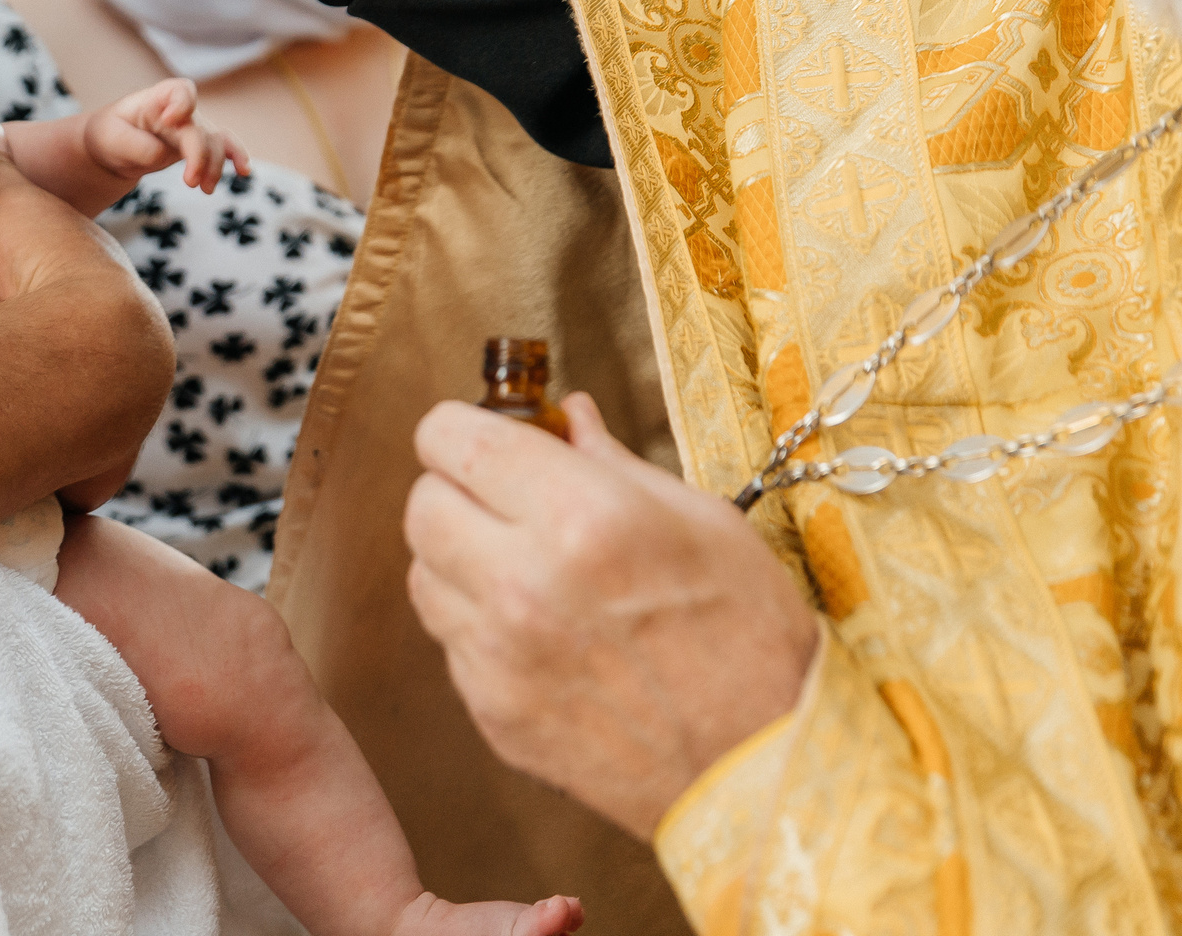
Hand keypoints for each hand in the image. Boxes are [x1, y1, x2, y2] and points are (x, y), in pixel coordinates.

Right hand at [0, 116, 174, 505]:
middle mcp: (133, 361)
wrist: (88, 353)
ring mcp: (124, 422)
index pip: (80, 310)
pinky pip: (77, 482)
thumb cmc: (47, 273)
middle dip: (56, 381)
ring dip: (56, 437)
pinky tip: (21, 489)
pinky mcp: (101, 472)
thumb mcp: (10, 210)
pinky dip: (53, 484)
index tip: (11, 318)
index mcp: (112, 300)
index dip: (44, 312)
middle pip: (88, 375)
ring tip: (5, 442)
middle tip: (6, 387)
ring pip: (88, 432)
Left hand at [83, 78, 250, 192]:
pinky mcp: (197, 147)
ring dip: (215, 166)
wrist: (113, 148)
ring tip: (205, 189)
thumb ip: (138, 146)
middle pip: (200, 128)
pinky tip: (244, 171)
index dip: (182, 104)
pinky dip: (236, 157)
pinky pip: (223, 149)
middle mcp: (180, 111)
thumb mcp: (110, 139)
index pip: (180, 91)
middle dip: (199, 155)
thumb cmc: (109, 135)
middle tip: (190, 182)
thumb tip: (166, 155)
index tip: (170, 121)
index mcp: (157, 99)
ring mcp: (192, 129)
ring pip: (216, 143)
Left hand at [403, 392, 819, 835]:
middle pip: (421, 504)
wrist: (760, 766)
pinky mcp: (493, 713)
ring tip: (523, 564)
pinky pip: (451, 643)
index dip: (461, 427)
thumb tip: (566, 416)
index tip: (487, 434)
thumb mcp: (701, 520)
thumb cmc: (749, 635)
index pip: (452, 439)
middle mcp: (524, 585)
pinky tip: (538, 629)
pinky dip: (479, 625)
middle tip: (504, 497)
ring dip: (459, 558)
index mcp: (581, 518)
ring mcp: (500, 658)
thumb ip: (611, 461)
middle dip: (455, 488)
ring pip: (423, 574)